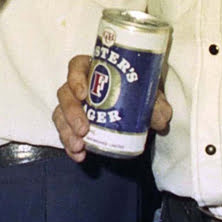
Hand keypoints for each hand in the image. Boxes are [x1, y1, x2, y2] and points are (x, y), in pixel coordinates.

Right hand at [53, 54, 171, 161]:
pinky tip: (78, 154)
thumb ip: (157, 106)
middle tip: (83, 129)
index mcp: (94, 69)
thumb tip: (160, 118)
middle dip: (71, 112)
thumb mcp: (151, 98)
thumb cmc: (140, 96)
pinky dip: (69, 144)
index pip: (76, 67)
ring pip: (60, 114)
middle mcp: (79, 86)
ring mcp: (74, 105)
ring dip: (66, 131)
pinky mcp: (73, 124)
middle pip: (65, 93)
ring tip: (78, 146)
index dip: (75, 78)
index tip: (83, 94)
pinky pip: (64, 132)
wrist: (139, 114)